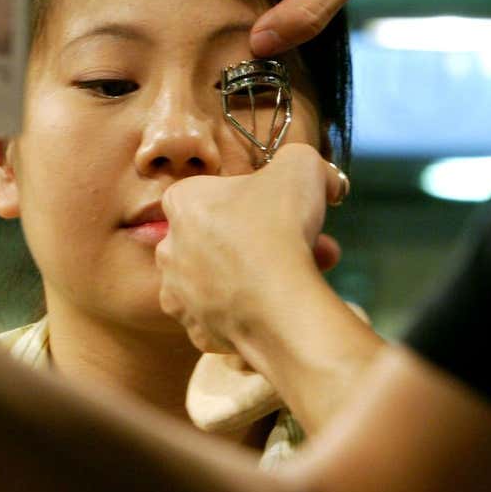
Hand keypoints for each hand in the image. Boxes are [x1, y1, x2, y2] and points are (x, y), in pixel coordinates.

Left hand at [155, 143, 347, 353]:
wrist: (279, 303)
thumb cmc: (280, 226)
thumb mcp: (300, 165)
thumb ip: (300, 160)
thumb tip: (321, 178)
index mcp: (182, 203)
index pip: (215, 192)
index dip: (257, 197)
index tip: (289, 208)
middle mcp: (169, 248)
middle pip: (224, 237)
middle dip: (269, 239)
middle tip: (311, 244)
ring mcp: (179, 294)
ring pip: (226, 278)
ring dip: (263, 274)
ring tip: (307, 275)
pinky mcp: (197, 331)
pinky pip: (226, 316)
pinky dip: (253, 312)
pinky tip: (283, 306)